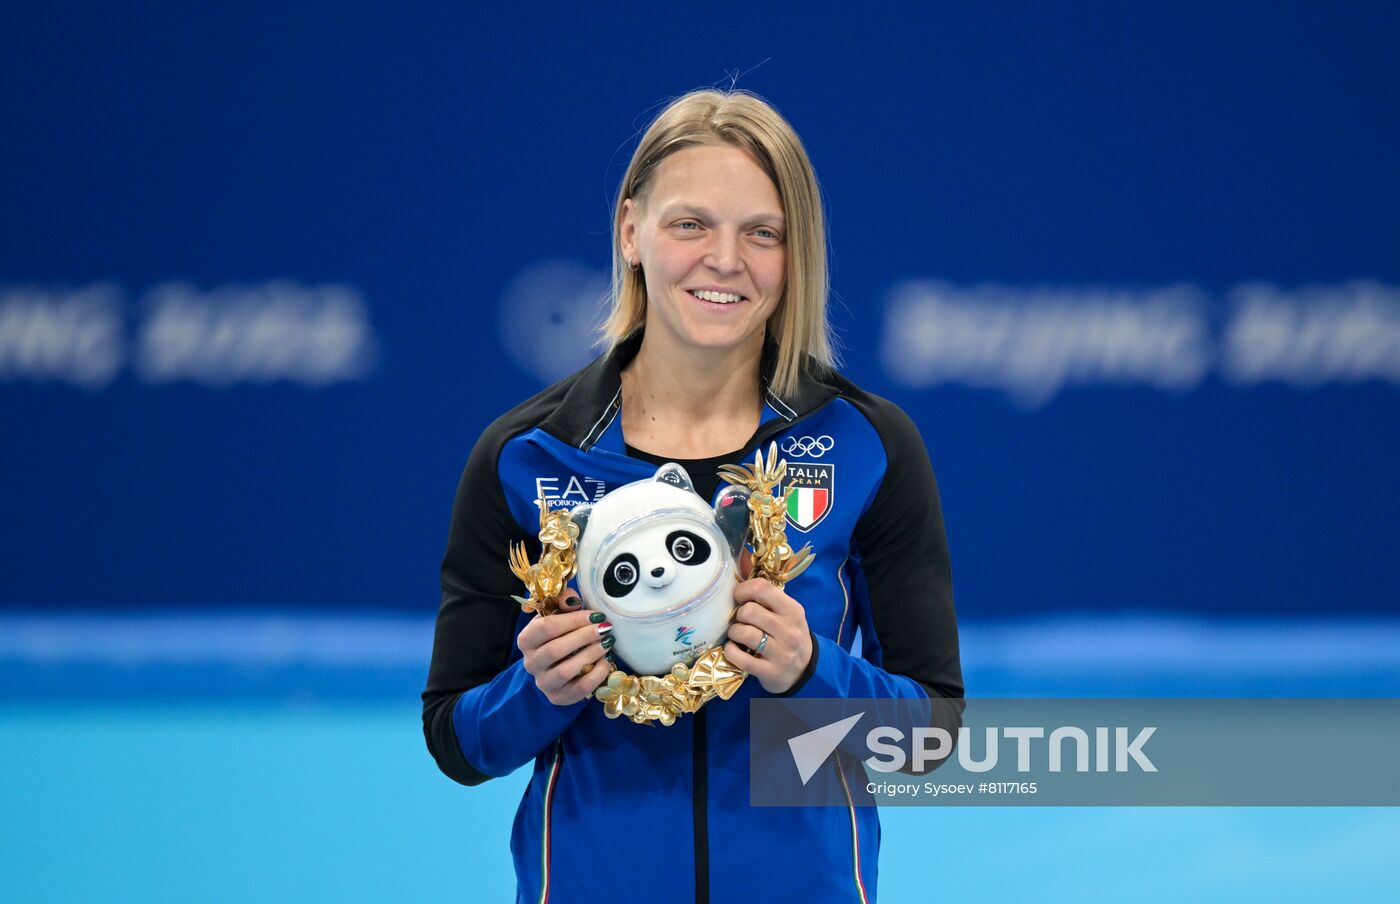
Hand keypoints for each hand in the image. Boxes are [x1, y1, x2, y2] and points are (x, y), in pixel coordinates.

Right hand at [516, 589, 614, 705]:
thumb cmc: (560, 635)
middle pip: (555, 649)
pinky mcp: (558, 697)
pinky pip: (580, 688)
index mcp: (526, 639)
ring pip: (566, 671)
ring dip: (590, 654)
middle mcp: (530, 663)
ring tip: (607, 643)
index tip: (595, 615)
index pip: (546, 628)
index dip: (573, 620)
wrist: (557, 666)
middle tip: (605, 628)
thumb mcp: (558, 613)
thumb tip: (573, 600)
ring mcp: (543, 682)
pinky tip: (605, 661)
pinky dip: (596, 674)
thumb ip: (564, 601)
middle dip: (584, 637)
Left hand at [725, 578, 813, 694]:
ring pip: (744, 633)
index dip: (743, 589)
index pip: (762, 588)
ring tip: (737, 634)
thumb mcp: (788, 614)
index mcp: (792, 611)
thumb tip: (739, 584)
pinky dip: (731, 651)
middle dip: (739, 614)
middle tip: (741, 620)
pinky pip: (740, 658)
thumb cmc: (789, 636)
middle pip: (750, 611)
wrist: (805, 670)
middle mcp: (789, 631)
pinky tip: (734, 649)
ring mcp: (780, 653)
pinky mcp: (770, 672)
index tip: (738, 597)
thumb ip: (768, 600)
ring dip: (734, 632)